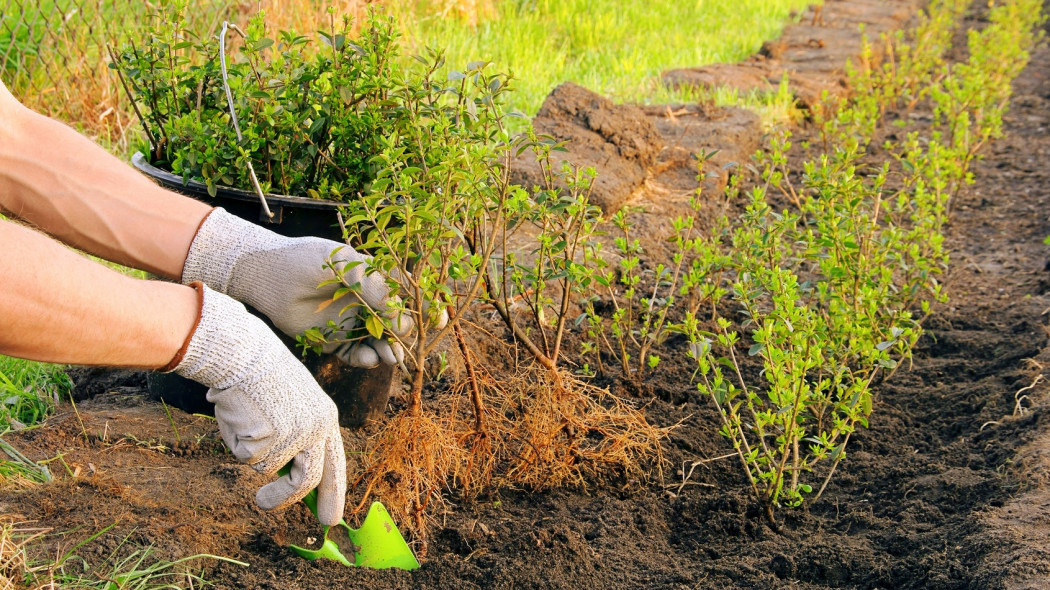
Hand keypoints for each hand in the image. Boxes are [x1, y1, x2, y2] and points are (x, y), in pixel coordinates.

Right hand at [168, 282, 345, 524]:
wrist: (244, 353)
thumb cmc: (262, 376)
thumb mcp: (292, 404)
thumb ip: (296, 438)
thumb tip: (287, 477)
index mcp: (326, 418)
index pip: (335, 464)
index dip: (333, 492)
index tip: (332, 517)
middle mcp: (317, 428)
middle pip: (309, 480)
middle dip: (287, 500)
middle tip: (265, 505)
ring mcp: (295, 435)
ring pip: (270, 469)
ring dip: (253, 456)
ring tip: (244, 427)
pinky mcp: (271, 438)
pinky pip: (248, 457)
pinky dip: (238, 443)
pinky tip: (239, 415)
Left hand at [181, 208, 409, 367]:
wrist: (267, 277)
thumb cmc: (307, 261)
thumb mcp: (348, 268)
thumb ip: (377, 291)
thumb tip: (404, 319)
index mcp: (374, 279)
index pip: (408, 295)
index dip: (425, 308)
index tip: (439, 320)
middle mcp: (366, 302)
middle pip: (398, 324)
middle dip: (407, 336)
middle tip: (409, 344)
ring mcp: (351, 322)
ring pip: (379, 343)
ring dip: (390, 351)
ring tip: (392, 357)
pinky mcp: (333, 341)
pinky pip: (356, 355)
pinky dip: (366, 359)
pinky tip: (369, 359)